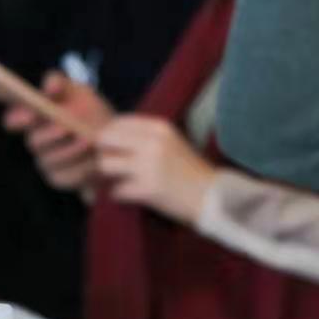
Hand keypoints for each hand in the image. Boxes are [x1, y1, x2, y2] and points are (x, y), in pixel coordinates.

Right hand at [3, 71, 114, 190]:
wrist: (116, 140)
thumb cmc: (90, 112)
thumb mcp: (79, 93)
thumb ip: (62, 84)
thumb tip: (49, 84)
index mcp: (33, 119)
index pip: (13, 120)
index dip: (17, 118)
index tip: (29, 114)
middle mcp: (35, 142)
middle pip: (34, 141)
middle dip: (49, 135)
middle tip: (65, 128)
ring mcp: (46, 163)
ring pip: (51, 160)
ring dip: (70, 151)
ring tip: (88, 140)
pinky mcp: (61, 179)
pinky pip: (68, 176)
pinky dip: (83, 168)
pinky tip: (96, 160)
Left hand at [96, 116, 217, 224]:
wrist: (213, 196)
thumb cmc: (189, 171)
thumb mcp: (171, 143)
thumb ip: (143, 136)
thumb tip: (105, 137)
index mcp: (160, 127)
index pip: (117, 122)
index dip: (110, 137)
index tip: (116, 150)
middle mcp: (154, 142)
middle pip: (105, 140)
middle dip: (104, 154)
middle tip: (114, 167)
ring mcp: (150, 165)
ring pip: (105, 164)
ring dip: (108, 176)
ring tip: (123, 181)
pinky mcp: (148, 189)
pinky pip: (116, 190)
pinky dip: (121, 195)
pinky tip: (134, 195)